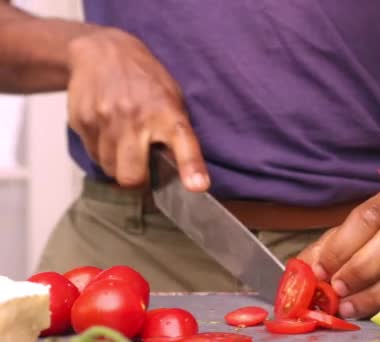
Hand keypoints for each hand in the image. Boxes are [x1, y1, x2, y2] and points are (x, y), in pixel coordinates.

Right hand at [66, 28, 206, 190]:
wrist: (103, 51)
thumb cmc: (145, 80)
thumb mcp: (172, 98)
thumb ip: (177, 132)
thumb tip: (184, 172)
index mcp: (168, 113)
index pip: (184, 144)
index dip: (191, 167)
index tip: (197, 186)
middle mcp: (136, 117)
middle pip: (131, 176)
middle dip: (136, 180)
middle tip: (141, 167)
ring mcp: (106, 119)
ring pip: (109, 168)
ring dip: (117, 164)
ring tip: (123, 141)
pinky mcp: (82, 121)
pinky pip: (93, 154)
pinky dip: (101, 150)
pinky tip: (108, 130)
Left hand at [298, 184, 379, 318]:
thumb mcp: (359, 238)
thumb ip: (330, 249)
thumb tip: (300, 270)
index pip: (371, 214)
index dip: (343, 244)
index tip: (322, 270)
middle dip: (362, 266)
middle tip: (336, 288)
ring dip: (377, 290)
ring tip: (349, 306)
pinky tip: (374, 310)